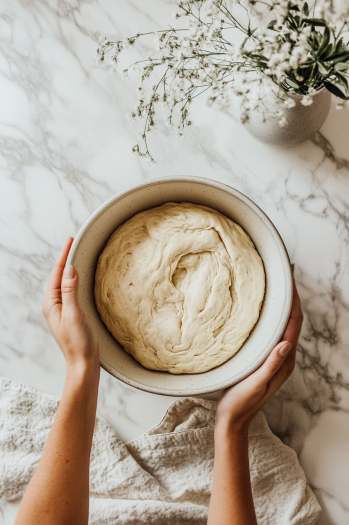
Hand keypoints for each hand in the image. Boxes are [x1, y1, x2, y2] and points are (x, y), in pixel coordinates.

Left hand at [42, 237, 98, 370]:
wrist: (83, 363)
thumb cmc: (78, 342)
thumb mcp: (74, 314)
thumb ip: (70, 291)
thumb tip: (70, 268)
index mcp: (51, 303)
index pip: (56, 274)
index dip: (64, 256)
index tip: (70, 241)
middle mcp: (54, 305)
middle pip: (58, 276)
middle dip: (65, 259)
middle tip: (73, 243)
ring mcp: (61, 309)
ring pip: (64, 282)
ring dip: (69, 268)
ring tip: (75, 254)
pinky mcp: (70, 313)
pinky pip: (70, 290)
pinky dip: (75, 279)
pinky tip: (79, 277)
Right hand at [215, 277, 302, 435]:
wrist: (233, 420)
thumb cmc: (241, 403)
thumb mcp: (256, 384)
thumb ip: (271, 365)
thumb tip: (286, 343)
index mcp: (284, 361)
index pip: (294, 325)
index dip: (294, 302)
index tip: (290, 281)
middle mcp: (283, 357)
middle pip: (292, 321)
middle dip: (291, 299)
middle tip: (284, 277)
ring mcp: (274, 358)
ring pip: (283, 325)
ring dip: (282, 306)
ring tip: (275, 288)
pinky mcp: (264, 359)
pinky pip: (272, 332)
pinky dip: (272, 317)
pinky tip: (262, 311)